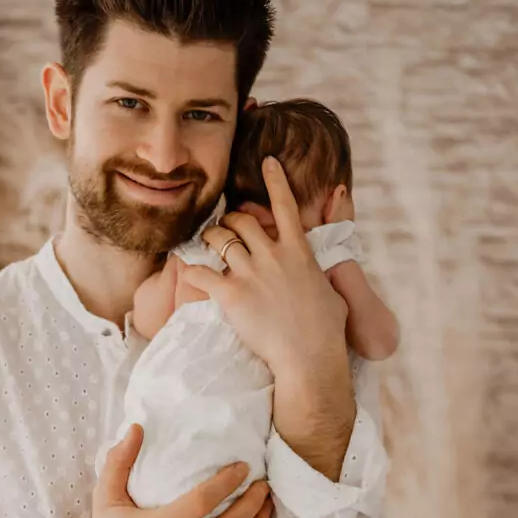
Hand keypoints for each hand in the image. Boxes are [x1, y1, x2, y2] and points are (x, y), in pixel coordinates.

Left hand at [182, 157, 349, 394]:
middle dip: (230, 219)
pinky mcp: (231, 294)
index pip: (285, 206)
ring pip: (220, 240)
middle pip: (243, 220)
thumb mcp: (332, 289)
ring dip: (210, 238)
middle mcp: (273, 255)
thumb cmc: (326, 329)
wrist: (309, 355)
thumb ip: (321, 272)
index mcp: (298, 251)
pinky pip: (200, 272)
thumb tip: (322, 269)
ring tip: (205, 243)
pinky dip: (190, 268)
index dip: (275, 180)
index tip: (268, 161)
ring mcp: (251, 273)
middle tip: (225, 228)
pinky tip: (185, 268)